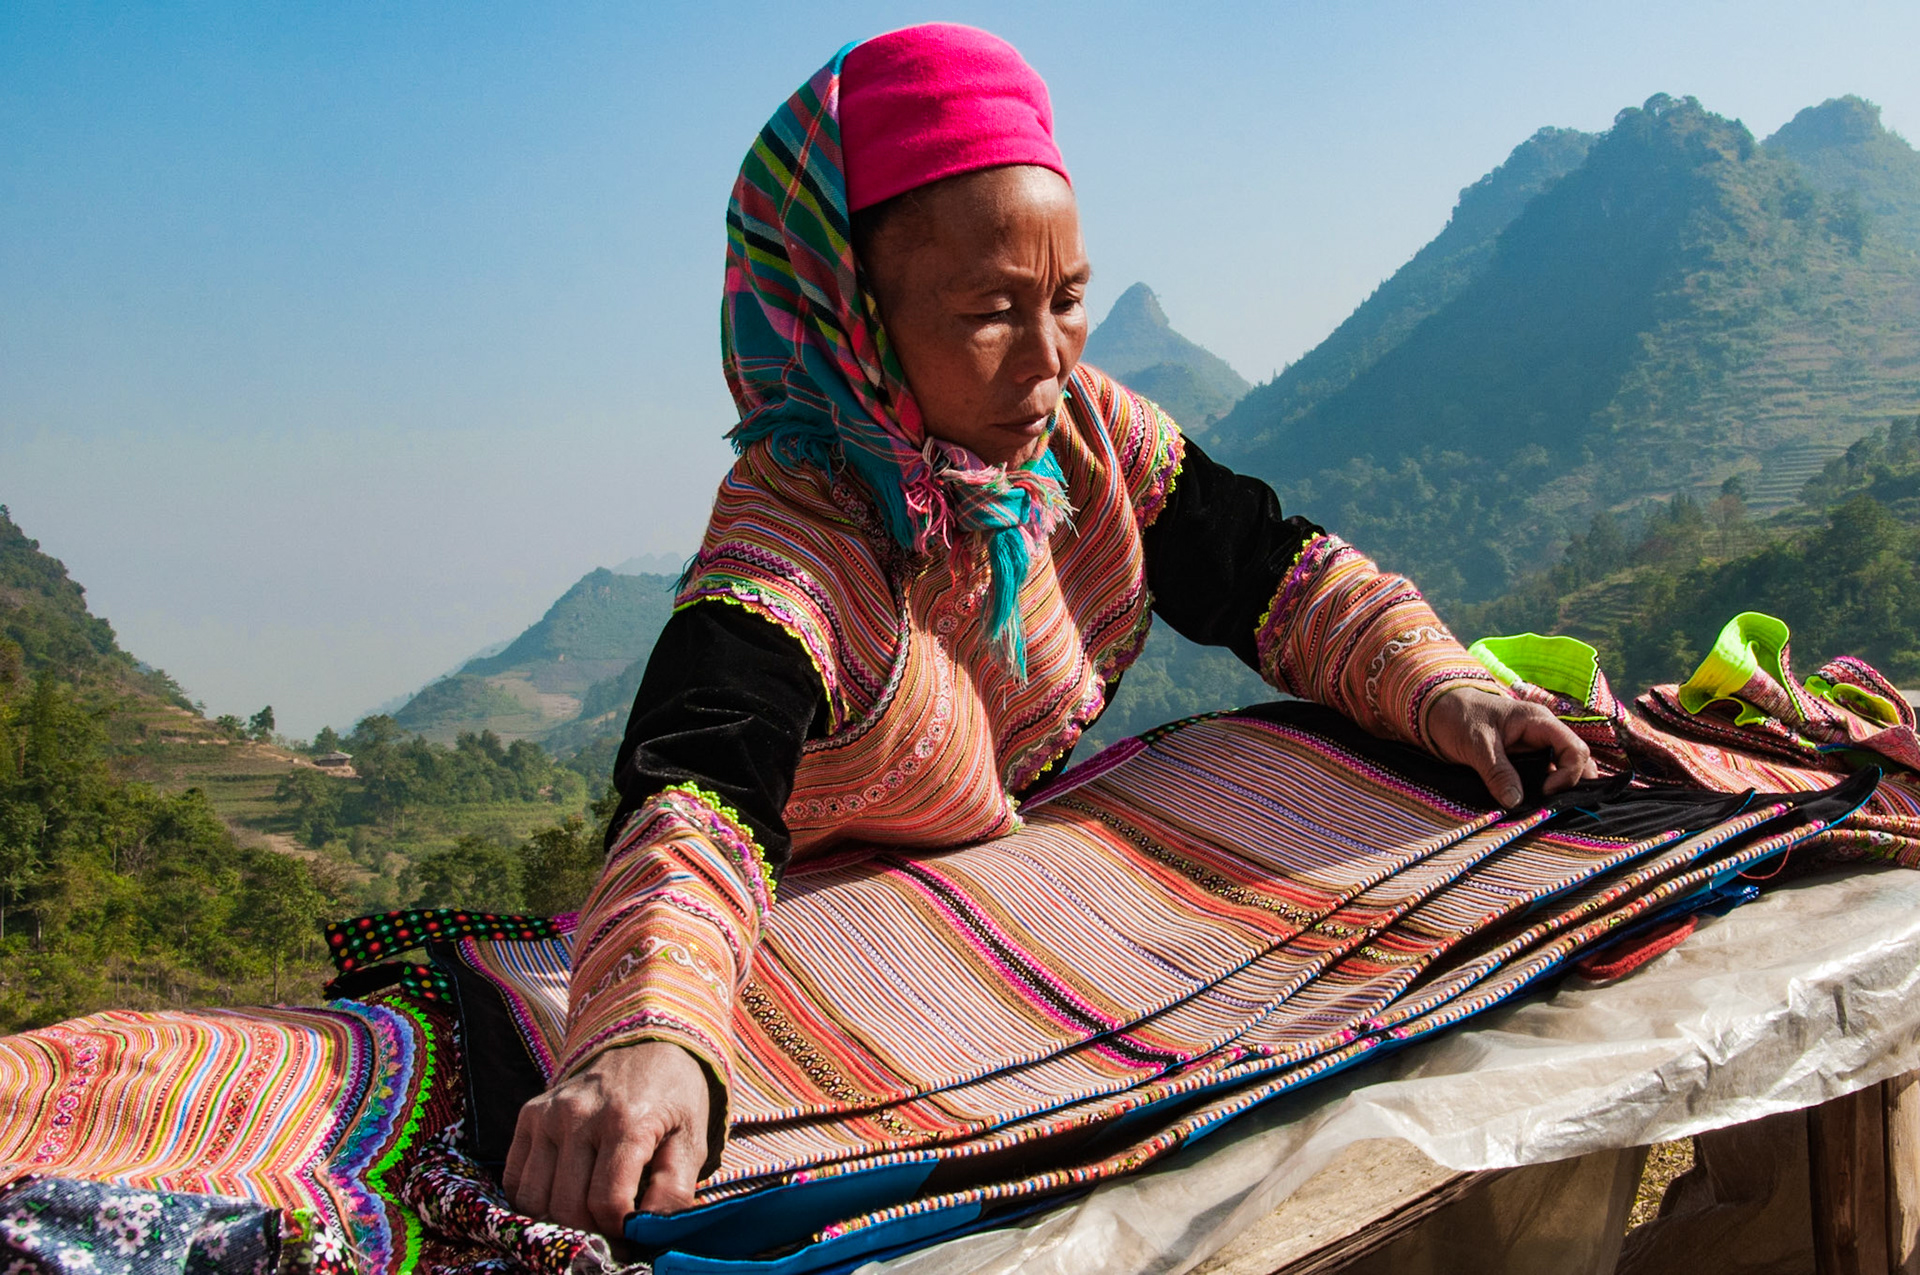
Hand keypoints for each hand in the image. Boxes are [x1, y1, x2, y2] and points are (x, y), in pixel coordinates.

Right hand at [503, 1040, 710, 1235]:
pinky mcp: (529, 1114)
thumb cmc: (673, 1099)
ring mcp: (548, 1113)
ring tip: (586, 1212)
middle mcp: (580, 1115)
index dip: (618, 1230)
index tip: (631, 1230)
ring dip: (559, 1219)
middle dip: (591, 1230)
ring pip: (534, 1199)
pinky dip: (533, 1200)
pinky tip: (561, 1193)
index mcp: (627, 1121)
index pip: (606, 1201)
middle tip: (610, 1228)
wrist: (646, 1044)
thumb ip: (673, 1191)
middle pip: (567, 1206)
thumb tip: (648, 1234)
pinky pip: (514, 1179)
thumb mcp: (690, 1141)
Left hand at [1424, 686, 1598, 807]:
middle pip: (1577, 760)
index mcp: (1539, 721)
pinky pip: (1543, 776)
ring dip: (1558, 790)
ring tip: (1546, 809)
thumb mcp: (1476, 745)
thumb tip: (1515, 802)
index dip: (1569, 773)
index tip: (1546, 792)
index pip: (1575, 748)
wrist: (1438, 711)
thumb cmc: (1459, 718)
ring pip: (1562, 770)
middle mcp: (1543, 734)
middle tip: (1556, 806)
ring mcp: (1535, 747)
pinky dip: (1542, 791)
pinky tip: (1535, 806)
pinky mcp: (1523, 760)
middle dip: (1572, 784)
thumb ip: (1497, 772)